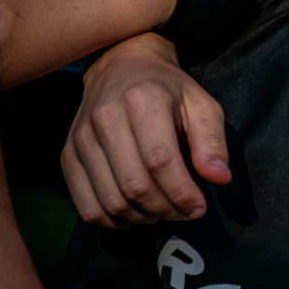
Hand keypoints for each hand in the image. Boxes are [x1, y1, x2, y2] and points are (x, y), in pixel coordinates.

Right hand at [62, 33, 231, 228]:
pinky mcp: (68, 155)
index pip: (160, 161)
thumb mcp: (202, 105)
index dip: (183, 193)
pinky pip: (87, 206)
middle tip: (183, 211)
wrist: (121, 67)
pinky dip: (112, 221)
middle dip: (166, 209)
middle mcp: (105, 118)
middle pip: (135, 186)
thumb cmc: (168, 91)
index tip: (199, 206)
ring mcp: (81, 138)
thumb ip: (212, 141)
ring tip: (162, 211)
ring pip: (111, 201)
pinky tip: (133, 214)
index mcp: (142, 100)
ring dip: (142, 218)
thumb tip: (220, 178)